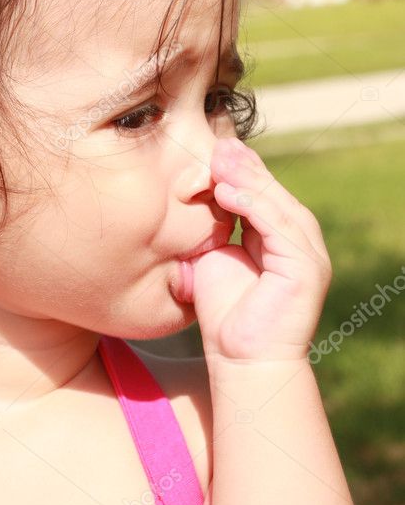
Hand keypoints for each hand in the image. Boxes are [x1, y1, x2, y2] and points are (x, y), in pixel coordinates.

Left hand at [188, 137, 332, 363]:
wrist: (241, 360)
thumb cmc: (225, 316)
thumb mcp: (215, 260)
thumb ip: (214, 231)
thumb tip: (196, 199)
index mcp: (281, 238)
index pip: (263, 195)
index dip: (240, 171)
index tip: (213, 148)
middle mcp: (300, 243)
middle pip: (273, 194)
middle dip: (244, 168)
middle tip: (218, 143)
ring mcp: (308, 255)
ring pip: (277, 205)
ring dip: (247, 180)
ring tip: (219, 160)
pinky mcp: (306, 269)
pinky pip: (278, 228)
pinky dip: (253, 207)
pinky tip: (226, 194)